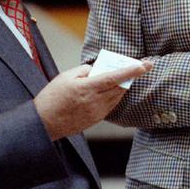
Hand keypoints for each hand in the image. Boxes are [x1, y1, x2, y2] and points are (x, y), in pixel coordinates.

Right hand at [33, 61, 152, 140]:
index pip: (114, 77)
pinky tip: (112, 89)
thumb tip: (97, 70)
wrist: (44, 123)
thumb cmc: (52, 98)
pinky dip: (114, 95)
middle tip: (139, 66)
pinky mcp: (96, 119)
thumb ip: (84, 71)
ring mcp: (97, 112)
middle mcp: (95, 102)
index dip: (131, 70)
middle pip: (120, 87)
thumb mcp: (65, 77)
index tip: (145, 65)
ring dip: (123, 85)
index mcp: (87, 88)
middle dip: (131, 76)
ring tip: (124, 75)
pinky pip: (111, 104)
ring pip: (118, 96)